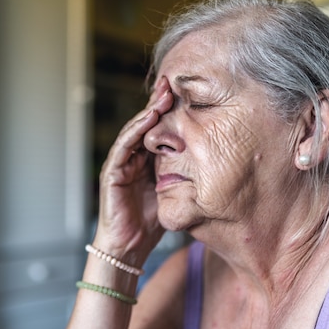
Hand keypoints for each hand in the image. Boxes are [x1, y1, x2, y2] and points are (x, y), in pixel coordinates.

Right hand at [94, 76, 173, 264]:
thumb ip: (185, 176)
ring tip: (163, 94)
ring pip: (134, 130)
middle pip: (146, 124)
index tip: (186, 93)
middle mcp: (133, 158)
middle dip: (158, 102)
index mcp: (147, 161)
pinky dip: (136, 130)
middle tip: (173, 81)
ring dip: (148, 111)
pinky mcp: (112, 171)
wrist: (129, 246)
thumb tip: (215, 162)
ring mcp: (121, 162)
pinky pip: (124, 146)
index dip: (169, 111)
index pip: (158, 130)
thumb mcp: (174, 192)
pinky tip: (149, 118)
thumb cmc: (151, 223)